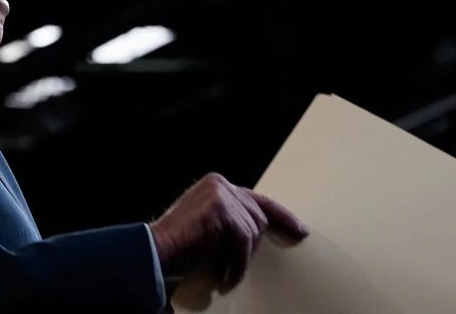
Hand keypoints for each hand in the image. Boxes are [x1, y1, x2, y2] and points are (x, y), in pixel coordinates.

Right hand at [149, 172, 307, 288]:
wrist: (155, 250)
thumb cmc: (179, 244)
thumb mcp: (210, 225)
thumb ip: (231, 217)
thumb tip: (259, 231)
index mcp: (217, 184)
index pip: (258, 198)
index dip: (281, 215)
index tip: (299, 229)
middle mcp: (219, 183)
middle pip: (258, 216)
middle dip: (253, 244)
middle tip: (239, 264)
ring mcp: (220, 194)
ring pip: (252, 230)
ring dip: (241, 256)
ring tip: (226, 269)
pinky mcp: (220, 209)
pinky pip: (243, 240)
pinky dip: (238, 260)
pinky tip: (226, 272)